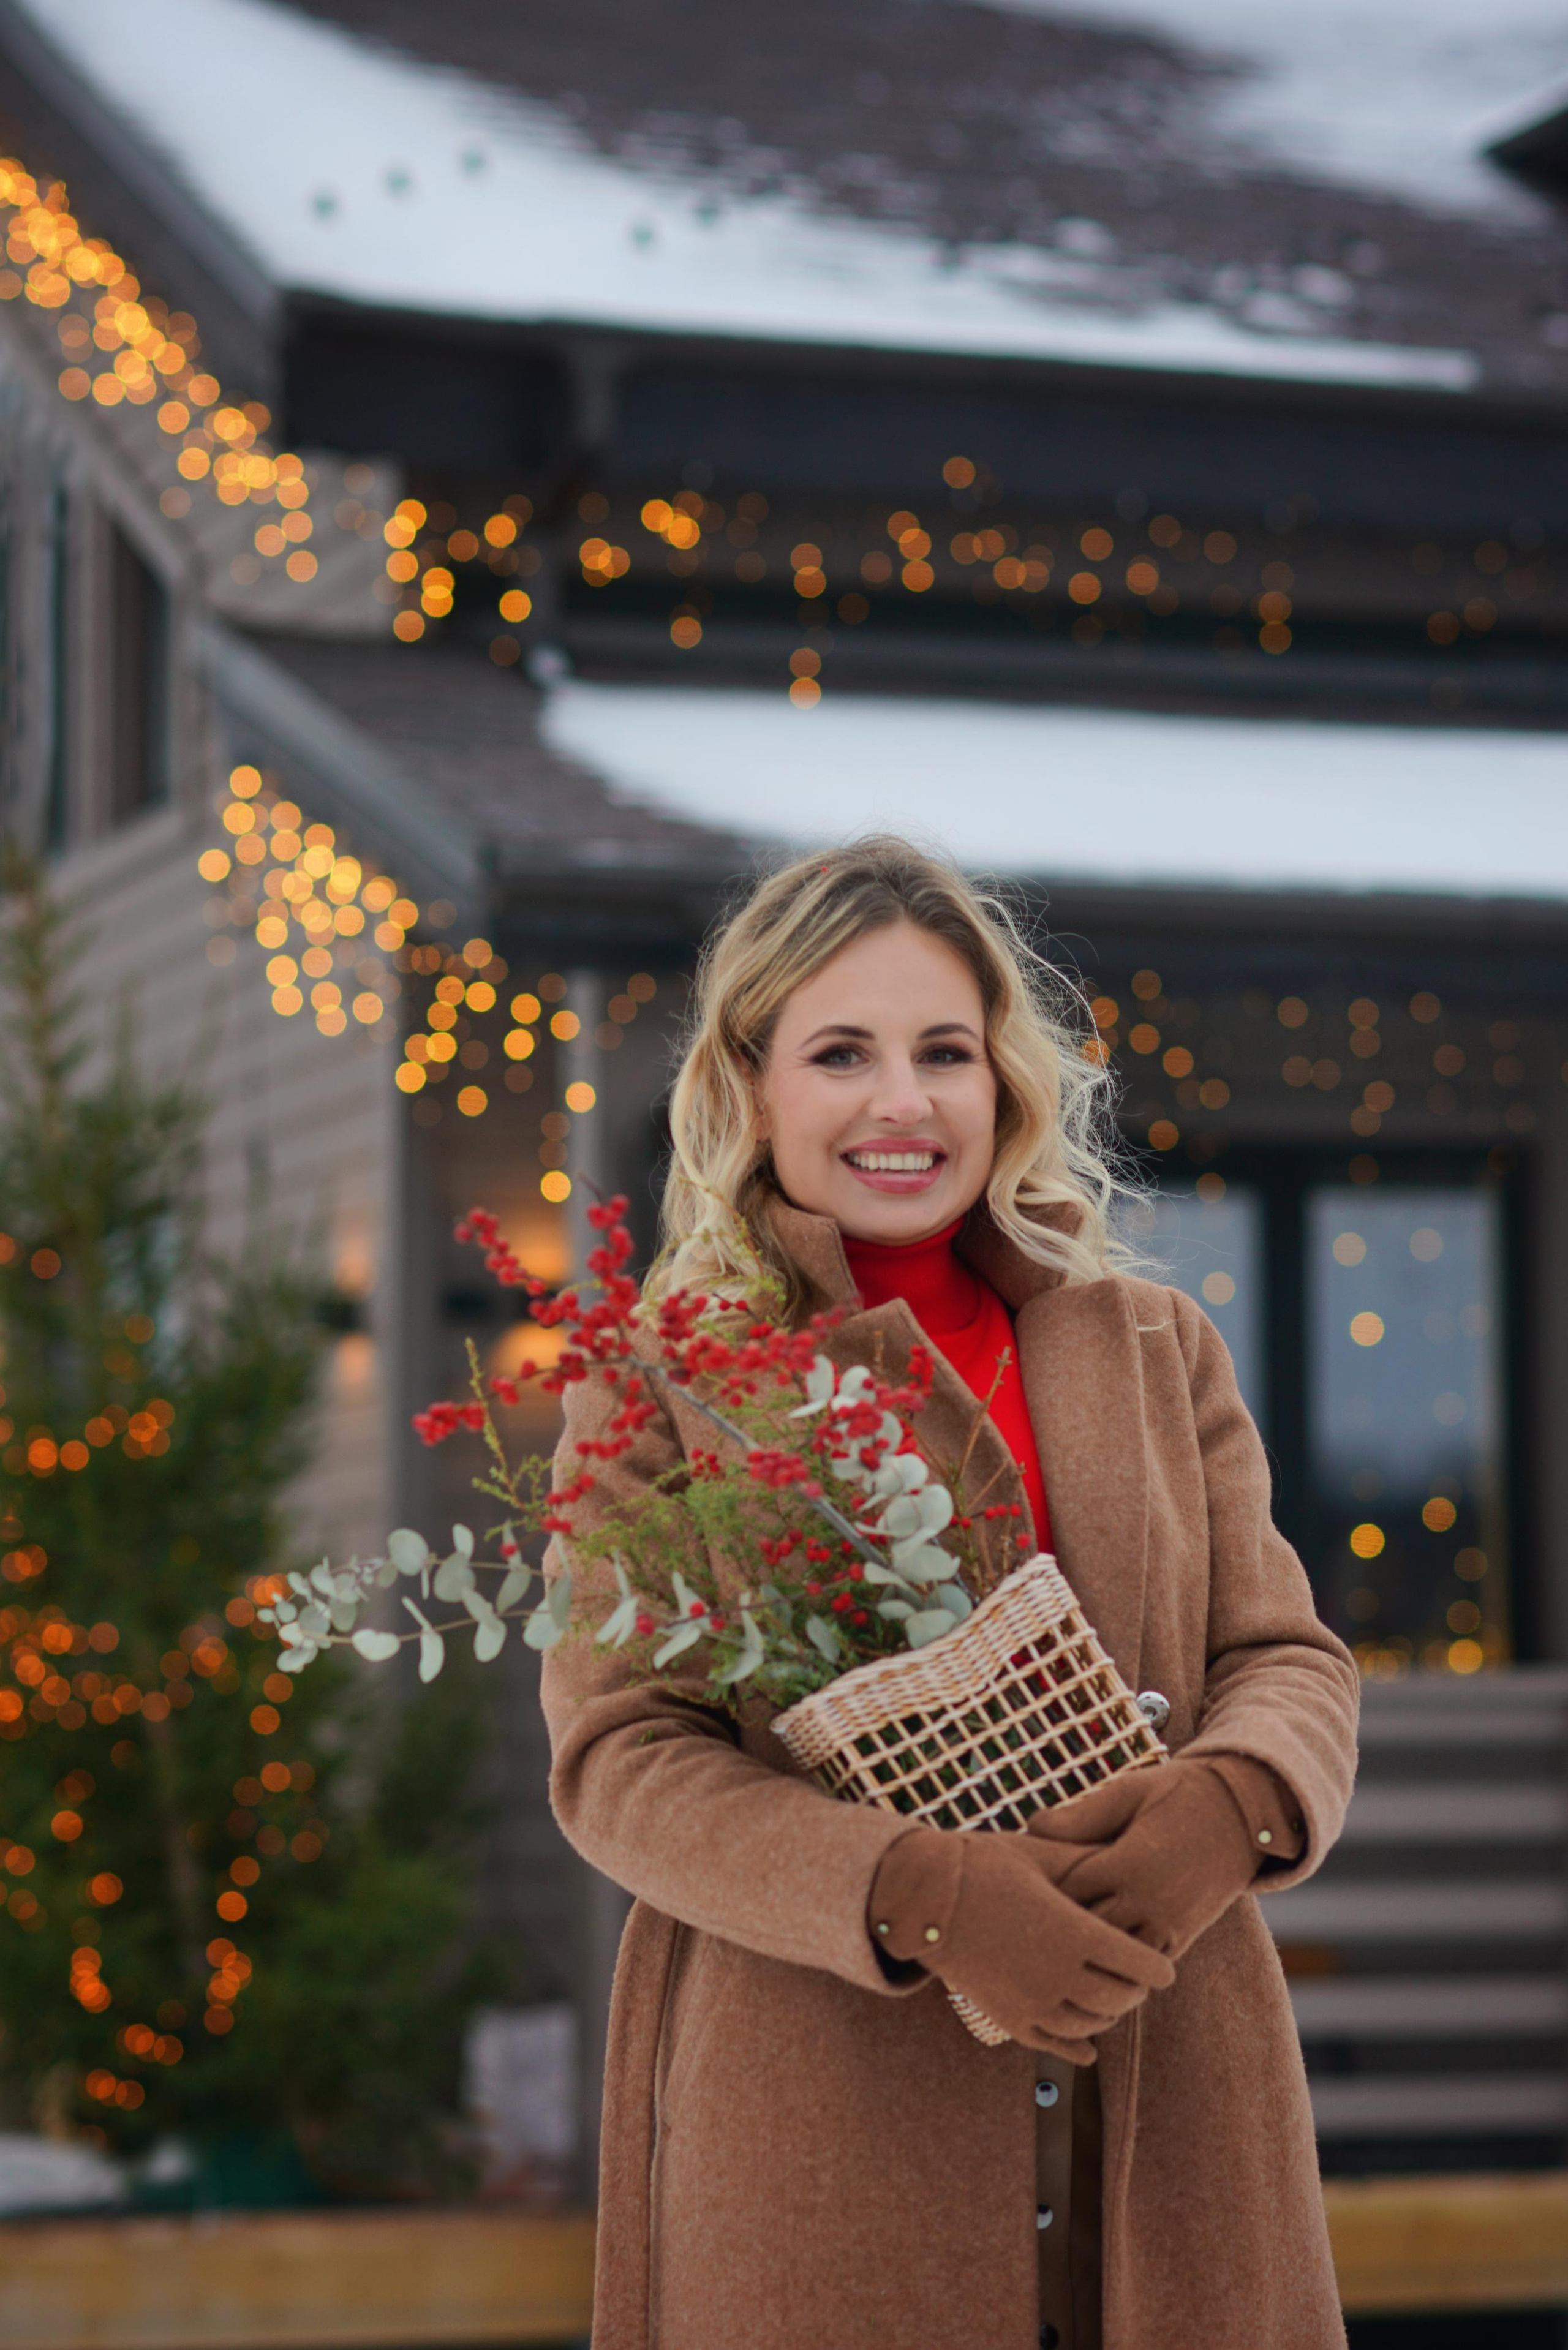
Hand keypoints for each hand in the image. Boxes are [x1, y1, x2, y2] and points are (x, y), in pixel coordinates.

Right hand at [867, 1825, 1173, 2060]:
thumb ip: (1082, 1865)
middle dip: (1135, 1991)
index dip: (1157, 1968)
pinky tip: (1088, 2049)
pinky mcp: (1007, 2018)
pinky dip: (1077, 2049)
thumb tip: (1120, 1860)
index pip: (1139, 1965)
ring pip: (1091, 2026)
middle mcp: (1058, 1974)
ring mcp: (1031, 2002)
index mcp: (1074, 1932)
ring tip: (1111, 2001)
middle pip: (1120, 1999)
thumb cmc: (981, 1863)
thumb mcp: (1038, 1855)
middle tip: (1139, 1981)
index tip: (1165, 1969)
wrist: (921, 1897)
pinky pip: (1054, 2045)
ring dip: (1108, 2015)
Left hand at [1026, 1757, 1285, 1959]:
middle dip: (1060, 1923)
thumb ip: (1082, 1814)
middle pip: (1085, 1930)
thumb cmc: (1178, 1794)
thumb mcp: (1130, 1791)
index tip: (1026, 1880)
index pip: (1068, 1889)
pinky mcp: (1183, 1938)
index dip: (1044, 1886)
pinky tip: (1098, 1949)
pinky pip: (1142, 1964)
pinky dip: (1119, 1960)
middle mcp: (1149, 1901)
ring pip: (1113, 1957)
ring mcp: (1168, 1925)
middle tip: (1034, 1917)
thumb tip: (1030, 1826)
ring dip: (1089, 1947)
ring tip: (1062, 1936)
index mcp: (1129, 1863)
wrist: (1244, 1815)